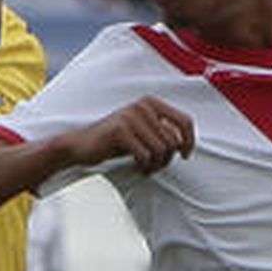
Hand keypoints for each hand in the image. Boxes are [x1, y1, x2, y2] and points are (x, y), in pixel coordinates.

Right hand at [62, 96, 193, 174]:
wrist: (82, 145)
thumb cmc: (116, 141)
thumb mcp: (144, 132)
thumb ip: (164, 132)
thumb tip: (186, 143)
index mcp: (151, 103)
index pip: (185, 121)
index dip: (190, 141)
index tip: (185, 155)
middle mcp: (142, 106)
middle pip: (173, 140)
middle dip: (167, 159)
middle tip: (154, 166)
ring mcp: (130, 116)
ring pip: (161, 149)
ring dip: (155, 165)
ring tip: (145, 167)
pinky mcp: (120, 130)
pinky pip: (145, 155)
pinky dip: (143, 166)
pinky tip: (135, 167)